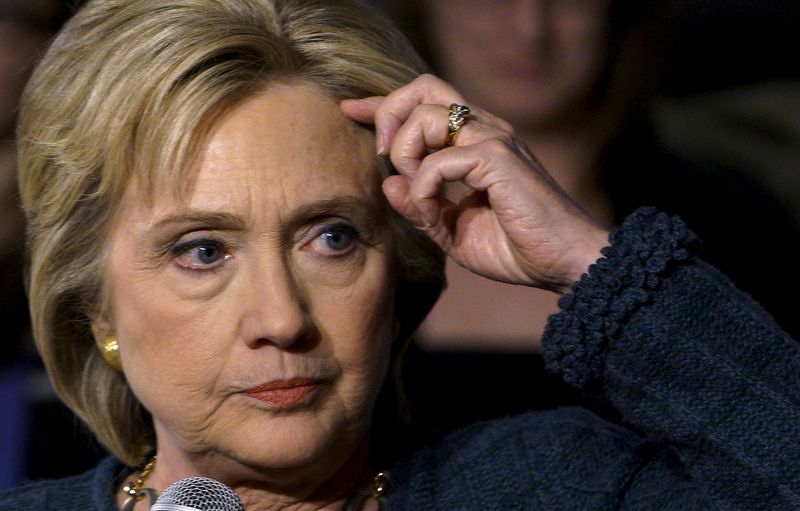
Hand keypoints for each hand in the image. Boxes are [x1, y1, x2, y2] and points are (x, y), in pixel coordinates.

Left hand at [341, 75, 608, 293]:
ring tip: (415, 189)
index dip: (382, 104)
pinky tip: (435, 208)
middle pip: (425, 87)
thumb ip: (422, 207)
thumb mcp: (453, 231)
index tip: (351, 110)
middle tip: (383, 152)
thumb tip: (389, 182)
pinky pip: (441, 160)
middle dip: (389, 111)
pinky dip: (425, 185)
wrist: (563, 264)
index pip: (424, 102)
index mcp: (475, 142)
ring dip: (406, 152)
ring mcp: (494, 141)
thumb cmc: (517, 248)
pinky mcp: (499, 160)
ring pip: (427, 117)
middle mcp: (485, 131)